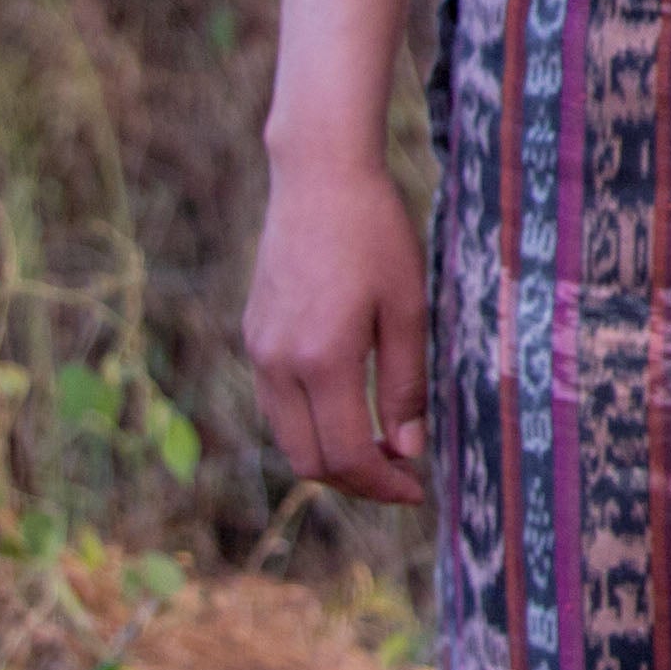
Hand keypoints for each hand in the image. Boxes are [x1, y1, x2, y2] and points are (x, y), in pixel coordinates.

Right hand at [242, 156, 430, 506]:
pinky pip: (276, 405)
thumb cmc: (376, 235)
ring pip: (287, 436)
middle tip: (402, 476)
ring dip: (331, 455)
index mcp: (321, 360)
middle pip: (309, 459)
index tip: (416, 491)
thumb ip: (406, 383)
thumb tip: (408, 449)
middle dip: (356, 480)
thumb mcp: (409, 307)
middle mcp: (277, 364)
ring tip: (381, 448)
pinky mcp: (253, 335)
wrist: (319, 178)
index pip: (346, 454)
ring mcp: (259, 350)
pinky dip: (310, 424)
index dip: (383, 484)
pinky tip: (349, 410)